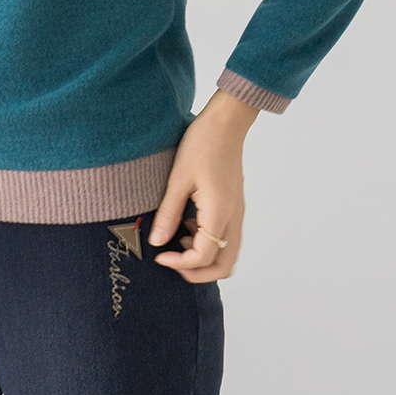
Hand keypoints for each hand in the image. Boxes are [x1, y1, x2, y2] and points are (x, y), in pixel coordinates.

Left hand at [148, 90, 255, 285]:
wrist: (226, 121)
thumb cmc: (203, 143)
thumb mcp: (178, 178)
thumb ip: (168, 213)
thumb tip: (158, 242)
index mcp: (219, 213)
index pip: (203, 258)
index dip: (179, 263)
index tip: (159, 255)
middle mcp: (233, 218)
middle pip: (223, 267)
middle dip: (197, 273)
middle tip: (173, 260)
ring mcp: (237, 213)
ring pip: (228, 255)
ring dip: (205, 259)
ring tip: (181, 240)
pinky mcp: (235, 206)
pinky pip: (227, 239)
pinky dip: (210, 244)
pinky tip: (190, 224)